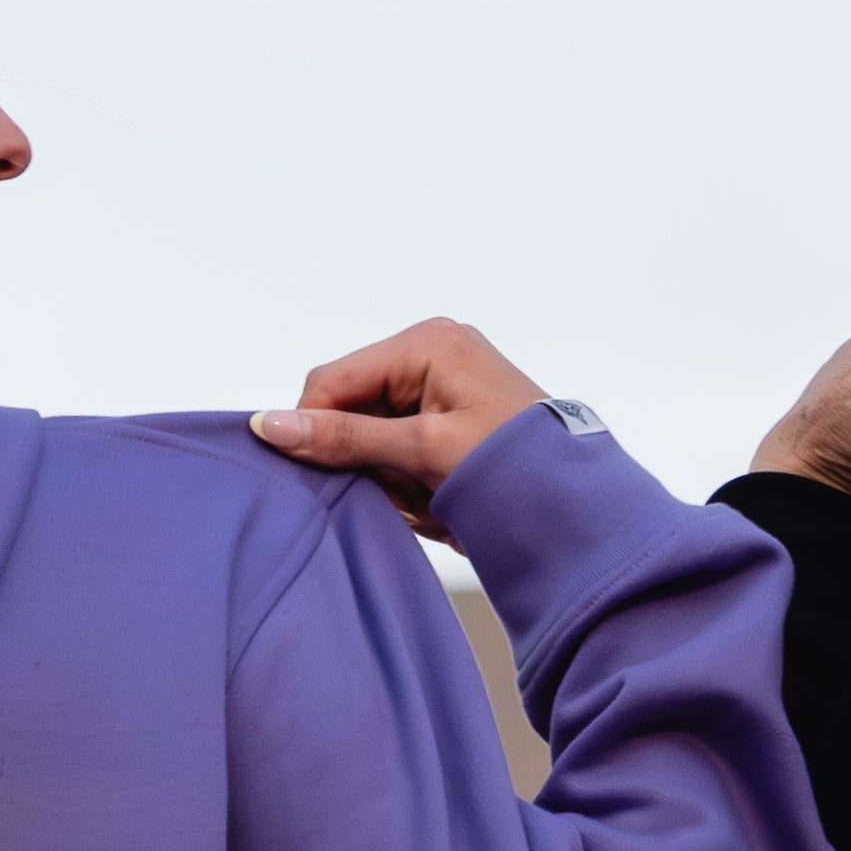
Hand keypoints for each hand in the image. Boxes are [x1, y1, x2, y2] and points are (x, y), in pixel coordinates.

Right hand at [249, 319, 551, 535]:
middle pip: (351, 406)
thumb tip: (268, 426)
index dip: (316, 430)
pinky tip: (436, 496)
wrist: (582, 507)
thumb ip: (345, 439)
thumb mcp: (423, 451)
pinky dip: (407, 477)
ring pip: (372, 432)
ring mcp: (443, 382)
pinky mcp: (450, 413)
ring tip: (430, 496)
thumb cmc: (517, 467)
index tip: (321, 480)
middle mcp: (431, 351)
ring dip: (388, 473)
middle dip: (363, 457)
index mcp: (426, 342)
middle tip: (402, 491)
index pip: (331, 381)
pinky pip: (399, 444)